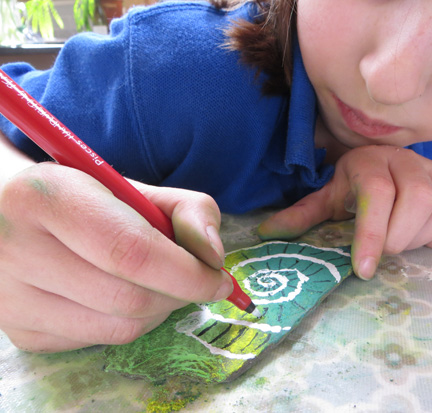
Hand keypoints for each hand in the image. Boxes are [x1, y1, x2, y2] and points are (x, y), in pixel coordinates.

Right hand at [0, 162, 232, 351]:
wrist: (15, 215)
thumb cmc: (89, 198)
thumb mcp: (140, 188)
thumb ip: (190, 210)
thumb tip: (213, 256)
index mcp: (48, 197)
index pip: (131, 251)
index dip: (187, 273)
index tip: (219, 279)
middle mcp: (16, 249)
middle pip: (130, 298)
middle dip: (178, 294)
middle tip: (192, 280)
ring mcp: (11, 298)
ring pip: (119, 329)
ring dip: (158, 311)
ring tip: (156, 283)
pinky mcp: (19, 330)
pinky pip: (99, 341)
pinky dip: (129, 323)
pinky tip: (120, 295)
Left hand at [258, 145, 431, 279]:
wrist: (385, 164)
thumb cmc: (353, 188)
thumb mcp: (327, 198)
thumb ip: (301, 215)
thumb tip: (263, 234)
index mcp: (369, 162)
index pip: (376, 193)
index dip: (371, 233)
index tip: (364, 270)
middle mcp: (407, 161)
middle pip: (417, 197)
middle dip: (399, 236)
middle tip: (384, 254)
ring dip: (423, 237)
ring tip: (402, 244)